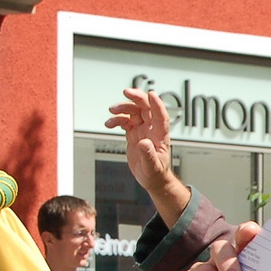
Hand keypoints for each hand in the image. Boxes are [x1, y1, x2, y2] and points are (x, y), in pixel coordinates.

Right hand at [104, 88, 188, 210]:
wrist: (151, 179)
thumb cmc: (156, 173)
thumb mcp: (152, 166)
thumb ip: (148, 154)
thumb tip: (144, 142)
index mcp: (160, 135)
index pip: (161, 116)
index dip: (157, 104)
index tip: (151, 94)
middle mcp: (151, 129)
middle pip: (146, 108)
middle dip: (137, 98)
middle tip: (126, 92)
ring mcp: (142, 130)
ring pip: (134, 112)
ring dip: (123, 108)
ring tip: (112, 111)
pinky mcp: (134, 133)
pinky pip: (125, 121)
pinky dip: (117, 119)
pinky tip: (109, 123)